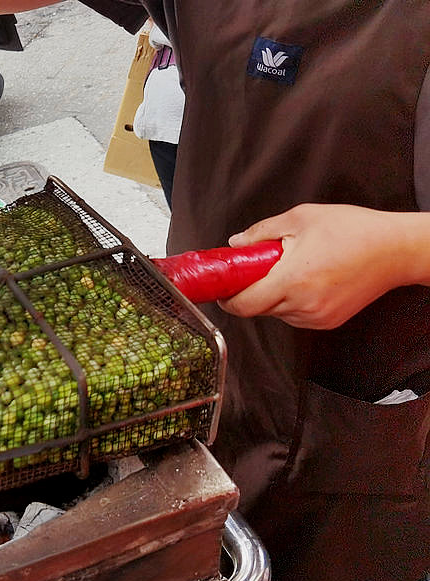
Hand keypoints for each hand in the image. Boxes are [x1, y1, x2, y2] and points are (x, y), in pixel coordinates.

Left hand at [218, 204, 429, 328]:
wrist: (396, 250)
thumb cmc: (354, 230)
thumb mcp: (302, 218)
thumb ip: (262, 232)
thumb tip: (235, 244)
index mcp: (293, 279)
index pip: (244, 304)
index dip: (228, 299)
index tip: (223, 289)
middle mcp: (303, 304)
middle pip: (257, 309)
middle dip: (251, 292)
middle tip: (257, 270)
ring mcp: (316, 317)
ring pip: (276, 313)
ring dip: (272, 297)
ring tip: (292, 270)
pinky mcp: (328, 322)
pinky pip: (295, 316)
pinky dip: (291, 303)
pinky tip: (308, 282)